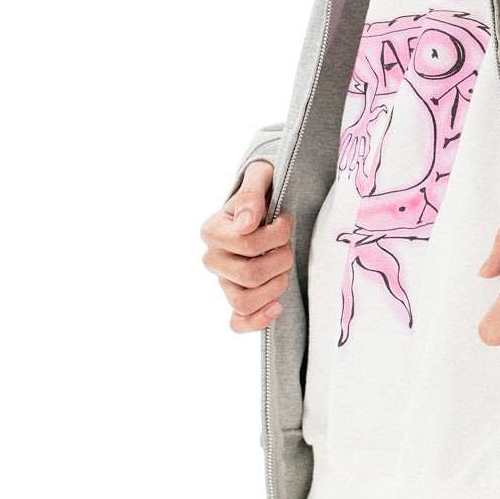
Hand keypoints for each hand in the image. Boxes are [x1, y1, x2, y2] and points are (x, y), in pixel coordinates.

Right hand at [200, 159, 293, 333]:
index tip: (284, 220)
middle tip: (287, 244)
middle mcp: (212, 259)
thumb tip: (245, 224)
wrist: (265, 207)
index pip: (248, 244)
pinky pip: (237, 322)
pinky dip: (257, 320)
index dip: (277, 234)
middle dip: (281, 259)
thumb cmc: (263, 190)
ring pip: (245, 301)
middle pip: (250, 275)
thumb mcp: (261, 176)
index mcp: (212, 230)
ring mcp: (223, 281)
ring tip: (284, 267)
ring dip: (276, 285)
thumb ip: (251, 194)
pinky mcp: (235, 297)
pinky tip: (276, 307)